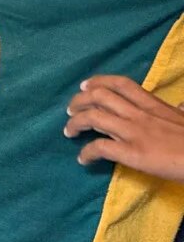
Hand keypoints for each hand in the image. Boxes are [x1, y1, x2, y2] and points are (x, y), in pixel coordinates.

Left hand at [64, 75, 183, 180]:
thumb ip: (179, 110)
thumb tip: (180, 105)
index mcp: (154, 105)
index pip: (121, 84)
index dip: (98, 82)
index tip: (84, 86)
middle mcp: (140, 114)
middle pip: (99, 96)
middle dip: (79, 101)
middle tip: (70, 111)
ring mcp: (134, 132)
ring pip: (93, 117)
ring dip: (75, 123)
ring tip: (69, 132)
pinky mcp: (133, 153)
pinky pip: (99, 148)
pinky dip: (86, 153)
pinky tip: (83, 159)